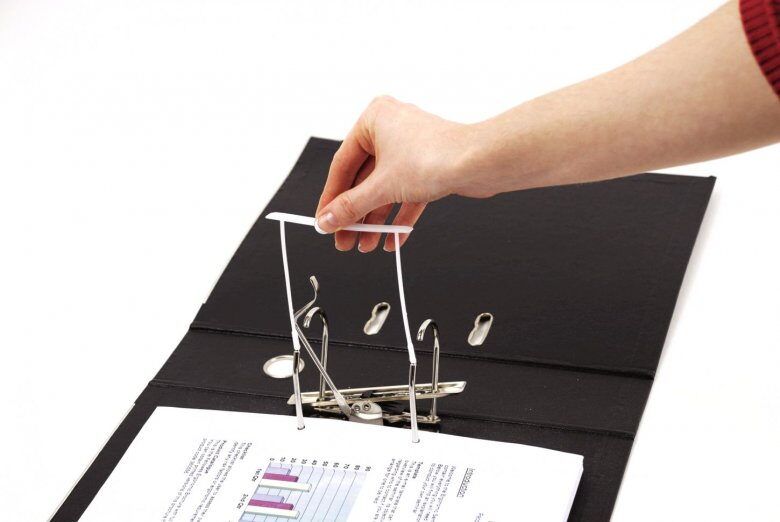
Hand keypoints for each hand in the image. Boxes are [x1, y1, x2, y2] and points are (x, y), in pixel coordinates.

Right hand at [315, 96, 480, 251]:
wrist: (480, 163)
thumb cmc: (437, 157)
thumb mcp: (382, 187)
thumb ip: (350, 207)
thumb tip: (328, 220)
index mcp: (373, 119)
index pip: (342, 165)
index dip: (331, 198)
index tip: (324, 220)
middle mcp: (390, 128)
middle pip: (363, 180)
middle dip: (356, 215)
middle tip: (345, 238)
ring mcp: (410, 147)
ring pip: (385, 188)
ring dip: (376, 220)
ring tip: (367, 244)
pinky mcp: (428, 165)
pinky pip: (405, 192)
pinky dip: (398, 215)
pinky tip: (392, 238)